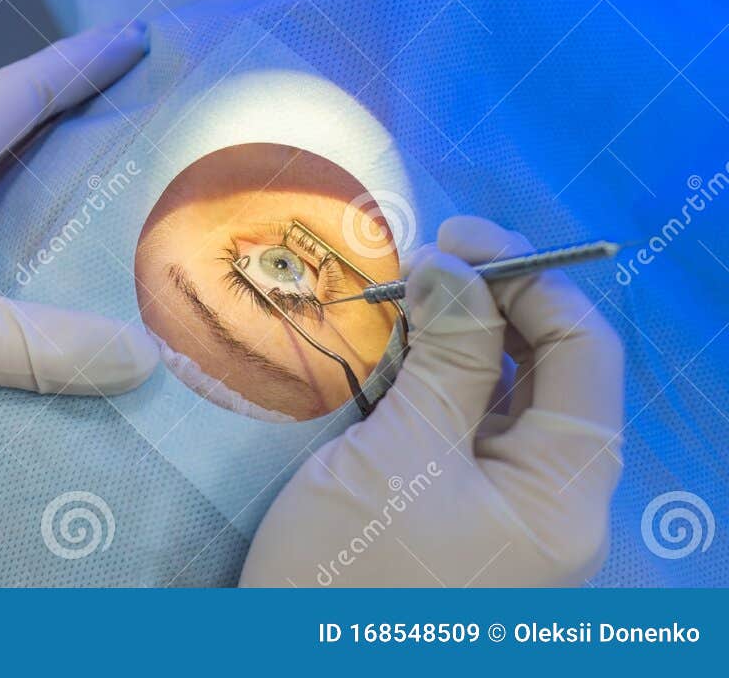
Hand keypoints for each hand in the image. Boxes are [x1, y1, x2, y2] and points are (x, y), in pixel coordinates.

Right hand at [240, 216, 623, 587]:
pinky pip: (460, 431)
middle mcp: (549, 504)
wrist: (286, 676)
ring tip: (393, 297)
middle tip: (417, 258)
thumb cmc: (351, 580)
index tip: (454, 238)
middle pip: (547, 371)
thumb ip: (445, 357)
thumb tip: (456, 267)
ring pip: (500, 397)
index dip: (530, 279)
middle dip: (488, 302)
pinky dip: (428, 382)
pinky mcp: (453, 517)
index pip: (584, 354)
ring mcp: (502, 514)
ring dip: (453, 338)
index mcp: (565, 496)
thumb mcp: (399, 456)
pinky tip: (384, 354)